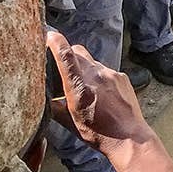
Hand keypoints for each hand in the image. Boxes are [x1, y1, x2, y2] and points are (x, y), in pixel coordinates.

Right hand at [46, 30, 152, 157]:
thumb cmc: (98, 134)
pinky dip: (99, 76)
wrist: (129, 137)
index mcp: (80, 88)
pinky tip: (101, 92)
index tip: (49, 34)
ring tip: (84, 85)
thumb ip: (55, 108)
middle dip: (68, 54)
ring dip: (84, 67)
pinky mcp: (122, 76)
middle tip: (62, 65)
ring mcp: (111, 74)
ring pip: (92, 61)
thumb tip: (43, 99)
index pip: (66, 57)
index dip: (56, 43)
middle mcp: (96, 76)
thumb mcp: (70, 123)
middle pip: (78, 52)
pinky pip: (105, 70)